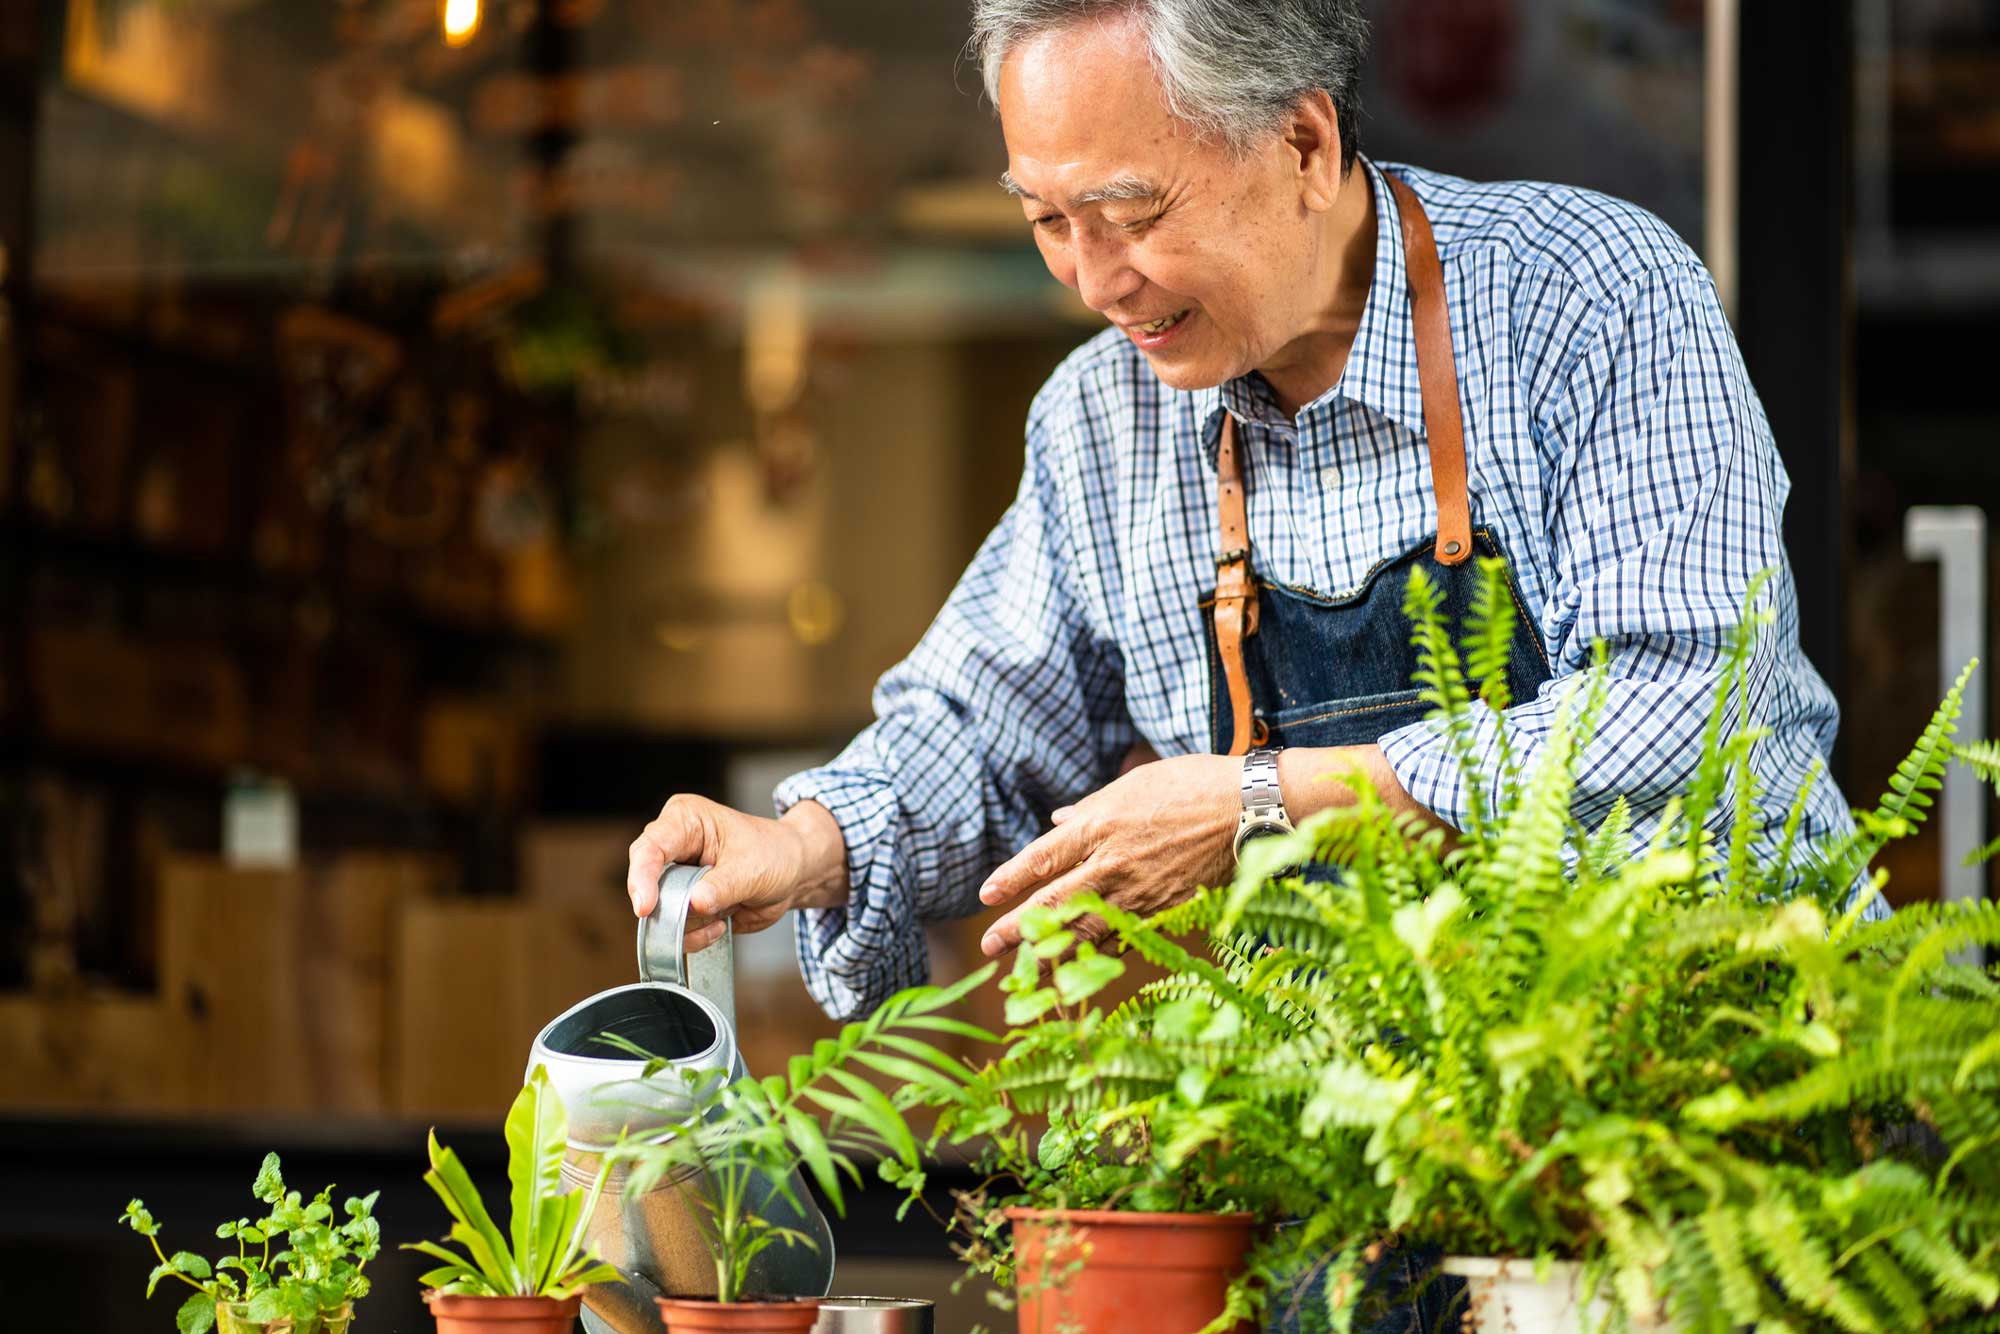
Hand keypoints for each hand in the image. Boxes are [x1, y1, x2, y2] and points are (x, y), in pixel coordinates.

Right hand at [626, 796, 848, 952]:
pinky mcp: (682, 903)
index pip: (649, 848)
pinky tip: (720, 924)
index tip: (646, 907)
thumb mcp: (752, 869)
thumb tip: (692, 903)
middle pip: (647, 883)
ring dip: (691, 922)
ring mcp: (675, 877)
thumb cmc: (774, 854)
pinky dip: (695, 935)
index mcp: (685, 820)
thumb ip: (721, 887)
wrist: (792, 873)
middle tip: (704, 912)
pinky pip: (673, 930)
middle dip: (672, 906)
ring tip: (724, 912)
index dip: (642, 878)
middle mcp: (673, 846)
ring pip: (660, 912)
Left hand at [976, 753, 1239, 956]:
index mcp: (1101, 825)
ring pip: (1087, 930)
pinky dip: (1100, 950)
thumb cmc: (1192, 784)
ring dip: (1053, 951)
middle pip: (1055, 902)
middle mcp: (1113, 863)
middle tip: (990, 948)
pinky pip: (1125, 936)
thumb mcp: (1133, 784)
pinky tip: (1082, 963)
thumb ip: (1090, 807)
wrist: (1250, 808)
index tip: (986, 896)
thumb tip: (1056, 821)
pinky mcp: (1166, 911)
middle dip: (1018, 928)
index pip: (1043, 857)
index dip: (1011, 878)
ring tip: (1027, 968)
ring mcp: (1140, 892)